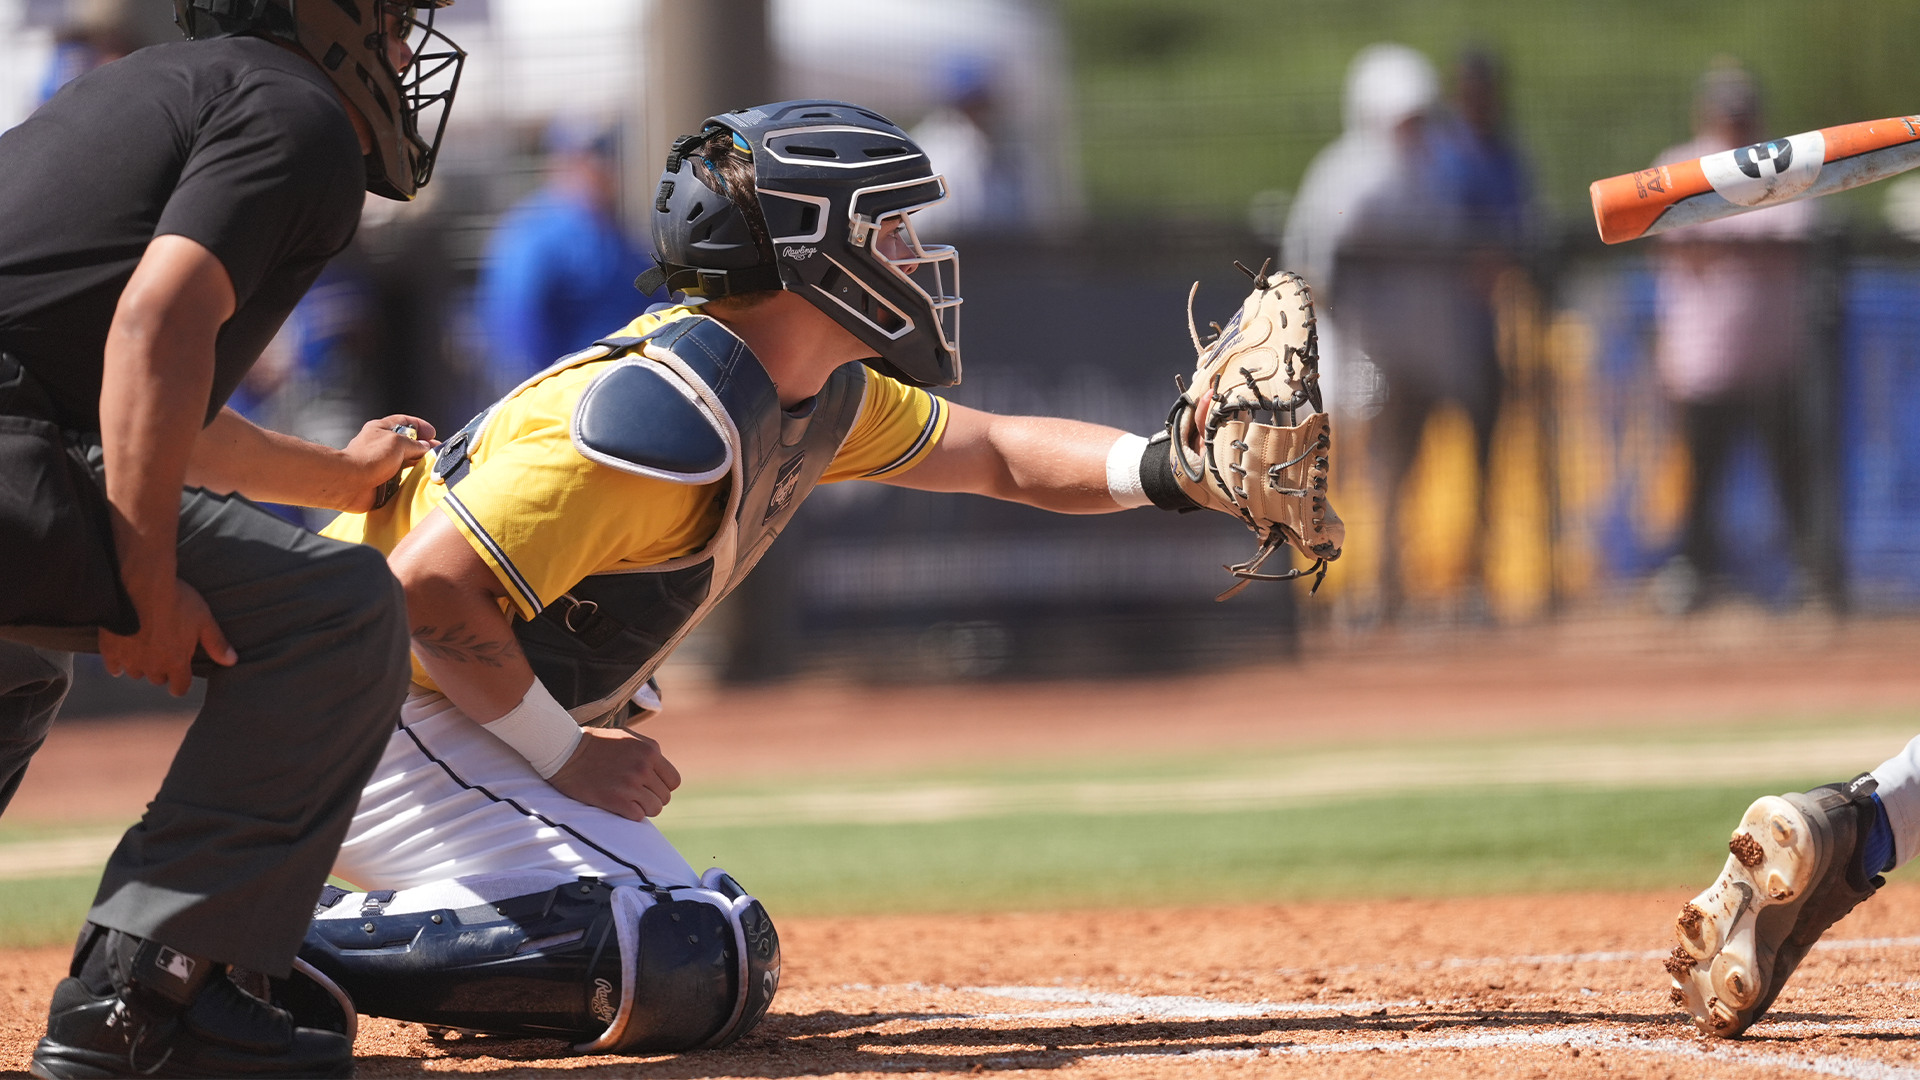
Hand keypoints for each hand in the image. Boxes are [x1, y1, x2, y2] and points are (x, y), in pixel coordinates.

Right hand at [98, 577, 236, 695]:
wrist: (140, 584)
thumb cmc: (176, 600)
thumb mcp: (203, 620)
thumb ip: (216, 643)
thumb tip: (232, 661)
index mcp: (177, 662)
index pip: (180, 687)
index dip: (181, 685)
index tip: (180, 683)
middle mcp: (152, 666)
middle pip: (157, 679)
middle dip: (162, 671)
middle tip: (164, 655)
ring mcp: (129, 659)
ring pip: (136, 673)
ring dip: (141, 666)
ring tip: (144, 652)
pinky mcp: (110, 650)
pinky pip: (113, 666)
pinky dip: (117, 664)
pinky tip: (120, 657)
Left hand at [338, 415, 437, 512]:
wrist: (350, 484)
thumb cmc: (368, 459)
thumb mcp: (398, 443)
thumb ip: (415, 444)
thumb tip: (425, 447)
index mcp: (381, 430)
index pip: (404, 422)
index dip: (420, 426)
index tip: (432, 434)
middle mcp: (380, 445)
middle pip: (407, 443)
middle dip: (422, 448)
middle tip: (435, 453)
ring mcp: (380, 463)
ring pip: (405, 462)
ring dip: (416, 465)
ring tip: (428, 468)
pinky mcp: (381, 480)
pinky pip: (401, 479)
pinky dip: (409, 480)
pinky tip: (416, 481)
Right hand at [547, 728, 681, 820]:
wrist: (565, 751)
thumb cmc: (595, 744)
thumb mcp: (628, 737)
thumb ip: (648, 751)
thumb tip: (661, 768)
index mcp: (651, 751)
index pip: (673, 781)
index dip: (662, 787)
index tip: (648, 787)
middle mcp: (644, 767)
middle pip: (664, 797)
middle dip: (651, 798)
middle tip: (633, 795)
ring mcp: (631, 784)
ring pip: (654, 809)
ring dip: (642, 808)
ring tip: (627, 801)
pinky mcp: (617, 800)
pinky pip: (638, 817)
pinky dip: (630, 814)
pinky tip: (618, 805)